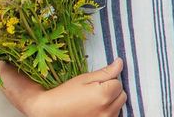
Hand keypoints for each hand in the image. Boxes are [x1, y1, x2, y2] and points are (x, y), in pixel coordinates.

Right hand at [0, 58, 126, 116]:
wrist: (51, 111)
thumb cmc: (65, 93)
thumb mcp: (84, 78)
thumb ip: (105, 72)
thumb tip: (120, 62)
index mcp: (105, 94)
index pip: (118, 82)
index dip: (107, 79)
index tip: (94, 82)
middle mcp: (109, 109)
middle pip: (122, 95)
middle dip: (112, 90)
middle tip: (94, 89)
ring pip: (119, 105)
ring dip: (111, 101)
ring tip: (93, 100)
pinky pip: (114, 114)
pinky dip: (108, 110)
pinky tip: (94, 108)